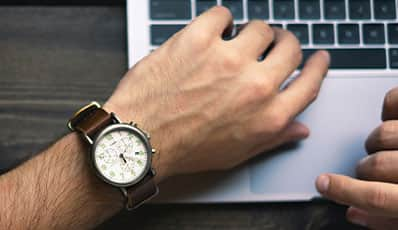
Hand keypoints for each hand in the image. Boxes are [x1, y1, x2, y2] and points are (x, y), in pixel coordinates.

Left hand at [104, 6, 329, 182]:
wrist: (141, 139)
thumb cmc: (185, 149)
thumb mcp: (237, 153)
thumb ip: (273, 138)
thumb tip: (299, 128)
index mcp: (268, 115)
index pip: (310, 83)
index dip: (318, 66)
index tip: (318, 57)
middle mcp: (255, 85)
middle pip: (290, 47)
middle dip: (285, 42)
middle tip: (273, 43)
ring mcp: (228, 59)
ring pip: (259, 27)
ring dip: (250, 32)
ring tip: (235, 41)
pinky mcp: (199, 40)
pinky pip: (222, 14)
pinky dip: (220, 21)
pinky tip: (212, 32)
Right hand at [316, 87, 397, 228]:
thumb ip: (386, 219)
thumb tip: (353, 212)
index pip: (377, 197)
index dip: (345, 192)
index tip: (322, 184)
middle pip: (374, 165)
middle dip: (365, 170)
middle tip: (368, 170)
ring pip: (384, 134)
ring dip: (379, 141)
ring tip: (387, 147)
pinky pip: (396, 100)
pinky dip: (390, 104)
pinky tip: (391, 117)